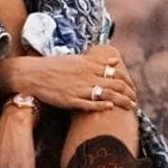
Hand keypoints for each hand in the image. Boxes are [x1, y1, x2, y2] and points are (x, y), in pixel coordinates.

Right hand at [9, 45, 136, 112]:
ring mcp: (79, 89)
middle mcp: (87, 76)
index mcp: (89, 65)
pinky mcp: (70, 100)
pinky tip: (110, 108)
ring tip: (130, 107)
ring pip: (106, 95)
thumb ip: (98, 61)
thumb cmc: (55, 66)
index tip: (132, 88)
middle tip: (134, 101)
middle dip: (129, 93)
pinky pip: (89, 104)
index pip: (116, 73)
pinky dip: (101, 106)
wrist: (33, 74)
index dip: (128, 82)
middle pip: (115, 85)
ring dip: (121, 101)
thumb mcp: (78, 59)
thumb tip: (116, 60)